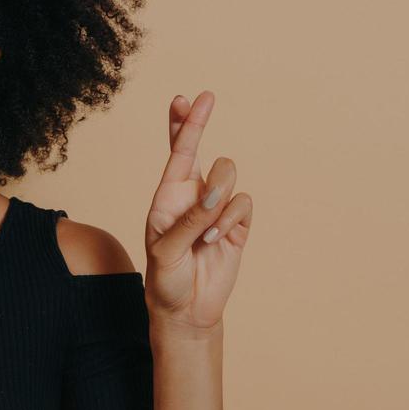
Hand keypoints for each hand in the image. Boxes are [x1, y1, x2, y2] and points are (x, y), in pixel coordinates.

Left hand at [143, 91, 252, 335]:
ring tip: (205, 232)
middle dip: (199, 124)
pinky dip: (230, 219)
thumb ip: (187, 222)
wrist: (186, 311)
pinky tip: (217, 241)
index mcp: (168, 197)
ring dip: (218, 197)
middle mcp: (192, 197)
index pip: (176, 154)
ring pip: (228, 176)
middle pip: (203, 151)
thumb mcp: (165, 252)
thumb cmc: (166, 280)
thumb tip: (213, 195)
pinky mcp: (238, 225)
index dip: (182, 124)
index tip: (186, 98)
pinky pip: (243, 204)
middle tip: (205, 99)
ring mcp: (217, 210)